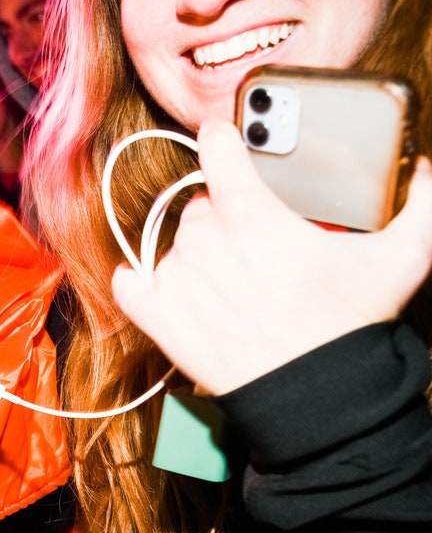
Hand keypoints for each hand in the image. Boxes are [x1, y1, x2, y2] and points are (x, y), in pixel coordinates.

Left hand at [111, 120, 431, 395]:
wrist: (315, 395)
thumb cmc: (351, 326)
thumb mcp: (404, 258)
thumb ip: (421, 205)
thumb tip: (425, 169)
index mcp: (252, 214)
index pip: (218, 149)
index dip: (222, 137)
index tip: (222, 136)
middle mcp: (205, 240)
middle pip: (202, 205)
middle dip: (227, 218)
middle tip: (259, 247)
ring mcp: (176, 277)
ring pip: (176, 244)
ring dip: (197, 255)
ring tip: (234, 281)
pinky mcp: (156, 315)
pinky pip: (130, 283)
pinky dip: (140, 282)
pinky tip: (161, 284)